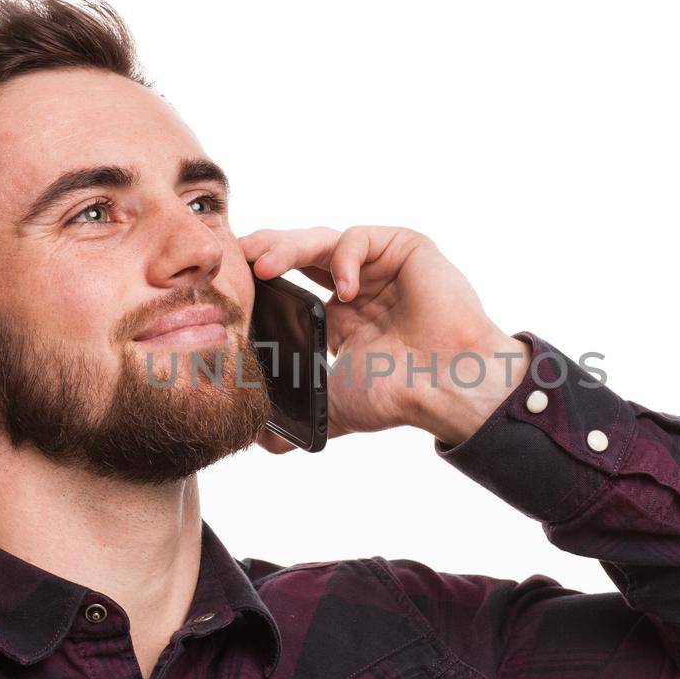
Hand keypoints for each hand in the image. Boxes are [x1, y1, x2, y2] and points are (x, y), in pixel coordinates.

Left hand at [238, 225, 530, 451]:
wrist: (448, 387)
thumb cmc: (401, 395)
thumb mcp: (334, 404)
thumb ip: (298, 413)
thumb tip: (259, 441)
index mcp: (341, 317)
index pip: (291, 284)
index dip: (262, 280)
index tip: (231, 285)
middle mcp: (359, 287)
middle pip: (301, 255)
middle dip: (267, 253)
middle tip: (237, 259)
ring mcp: (382, 266)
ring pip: (324, 241)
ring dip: (289, 247)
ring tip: (264, 264)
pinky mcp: (406, 248)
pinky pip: (361, 238)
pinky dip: (344, 258)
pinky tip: (343, 291)